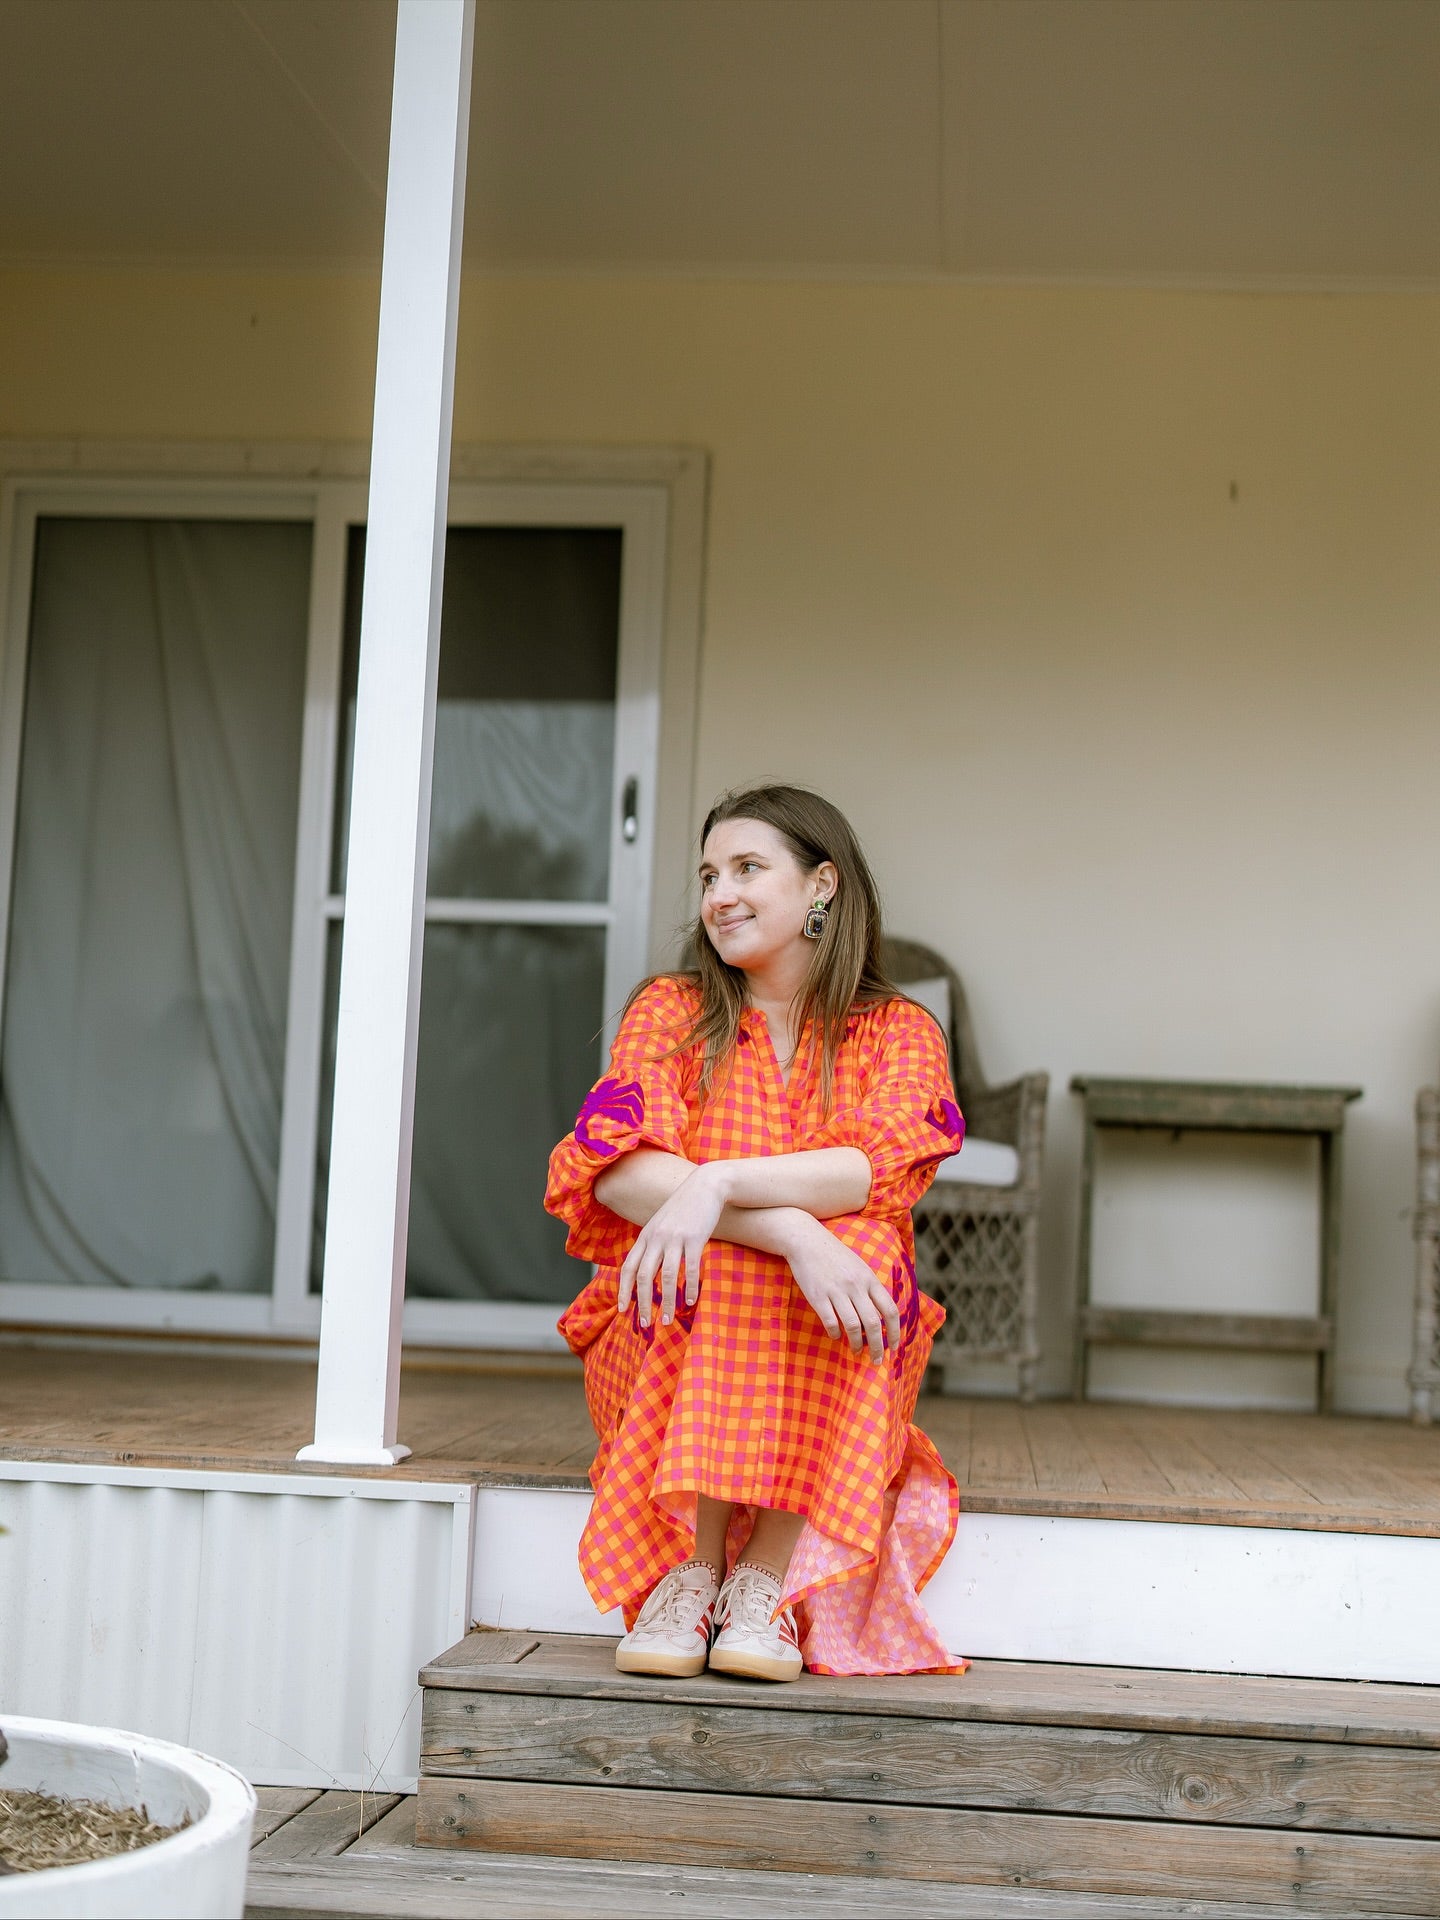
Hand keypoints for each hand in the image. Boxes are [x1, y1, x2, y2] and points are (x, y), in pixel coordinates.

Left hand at [617, 1163, 727, 1328]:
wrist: (705, 1186)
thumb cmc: (683, 1208)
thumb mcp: (660, 1224)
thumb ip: (651, 1243)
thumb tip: (646, 1269)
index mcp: (645, 1236)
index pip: (628, 1267)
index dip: (624, 1290)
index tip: (623, 1310)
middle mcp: (656, 1238)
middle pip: (644, 1276)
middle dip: (642, 1303)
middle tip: (645, 1324)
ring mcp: (675, 1238)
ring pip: (667, 1276)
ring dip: (667, 1301)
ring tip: (668, 1320)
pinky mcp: (695, 1238)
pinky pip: (691, 1268)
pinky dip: (690, 1287)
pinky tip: (690, 1301)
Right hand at [786, 1222, 901, 1363]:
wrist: (807, 1241)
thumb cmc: (835, 1256)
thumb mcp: (859, 1268)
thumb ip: (870, 1289)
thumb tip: (881, 1316)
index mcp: (869, 1279)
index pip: (889, 1310)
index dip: (894, 1332)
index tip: (894, 1347)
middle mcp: (856, 1286)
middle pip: (873, 1323)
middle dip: (878, 1346)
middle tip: (878, 1360)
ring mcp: (836, 1291)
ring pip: (853, 1326)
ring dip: (857, 1344)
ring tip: (857, 1352)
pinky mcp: (818, 1296)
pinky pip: (830, 1322)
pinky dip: (835, 1333)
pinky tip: (836, 1336)